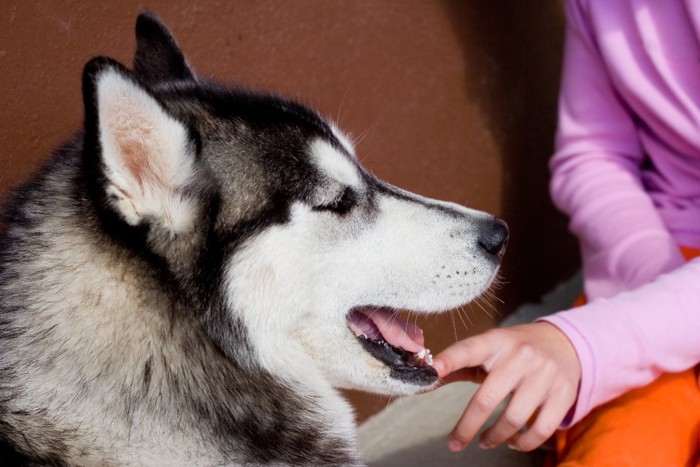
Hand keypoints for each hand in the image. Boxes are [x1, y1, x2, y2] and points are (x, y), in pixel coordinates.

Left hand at [432, 322, 580, 451]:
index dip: (449, 359)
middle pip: (487, 398)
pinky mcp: (563, 394)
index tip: (432, 370)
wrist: (563, 344)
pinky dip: (523, 442)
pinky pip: (541, 429)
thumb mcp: (487, 350)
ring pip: (514, 418)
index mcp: (496, 341)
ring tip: (484, 441)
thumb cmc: (514, 351)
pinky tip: (512, 442)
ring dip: (494, 437)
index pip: (469, 349)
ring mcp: (544, 375)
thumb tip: (423, 382)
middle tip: (455, 443)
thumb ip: (457, 365)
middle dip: (467, 427)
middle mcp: (521, 356)